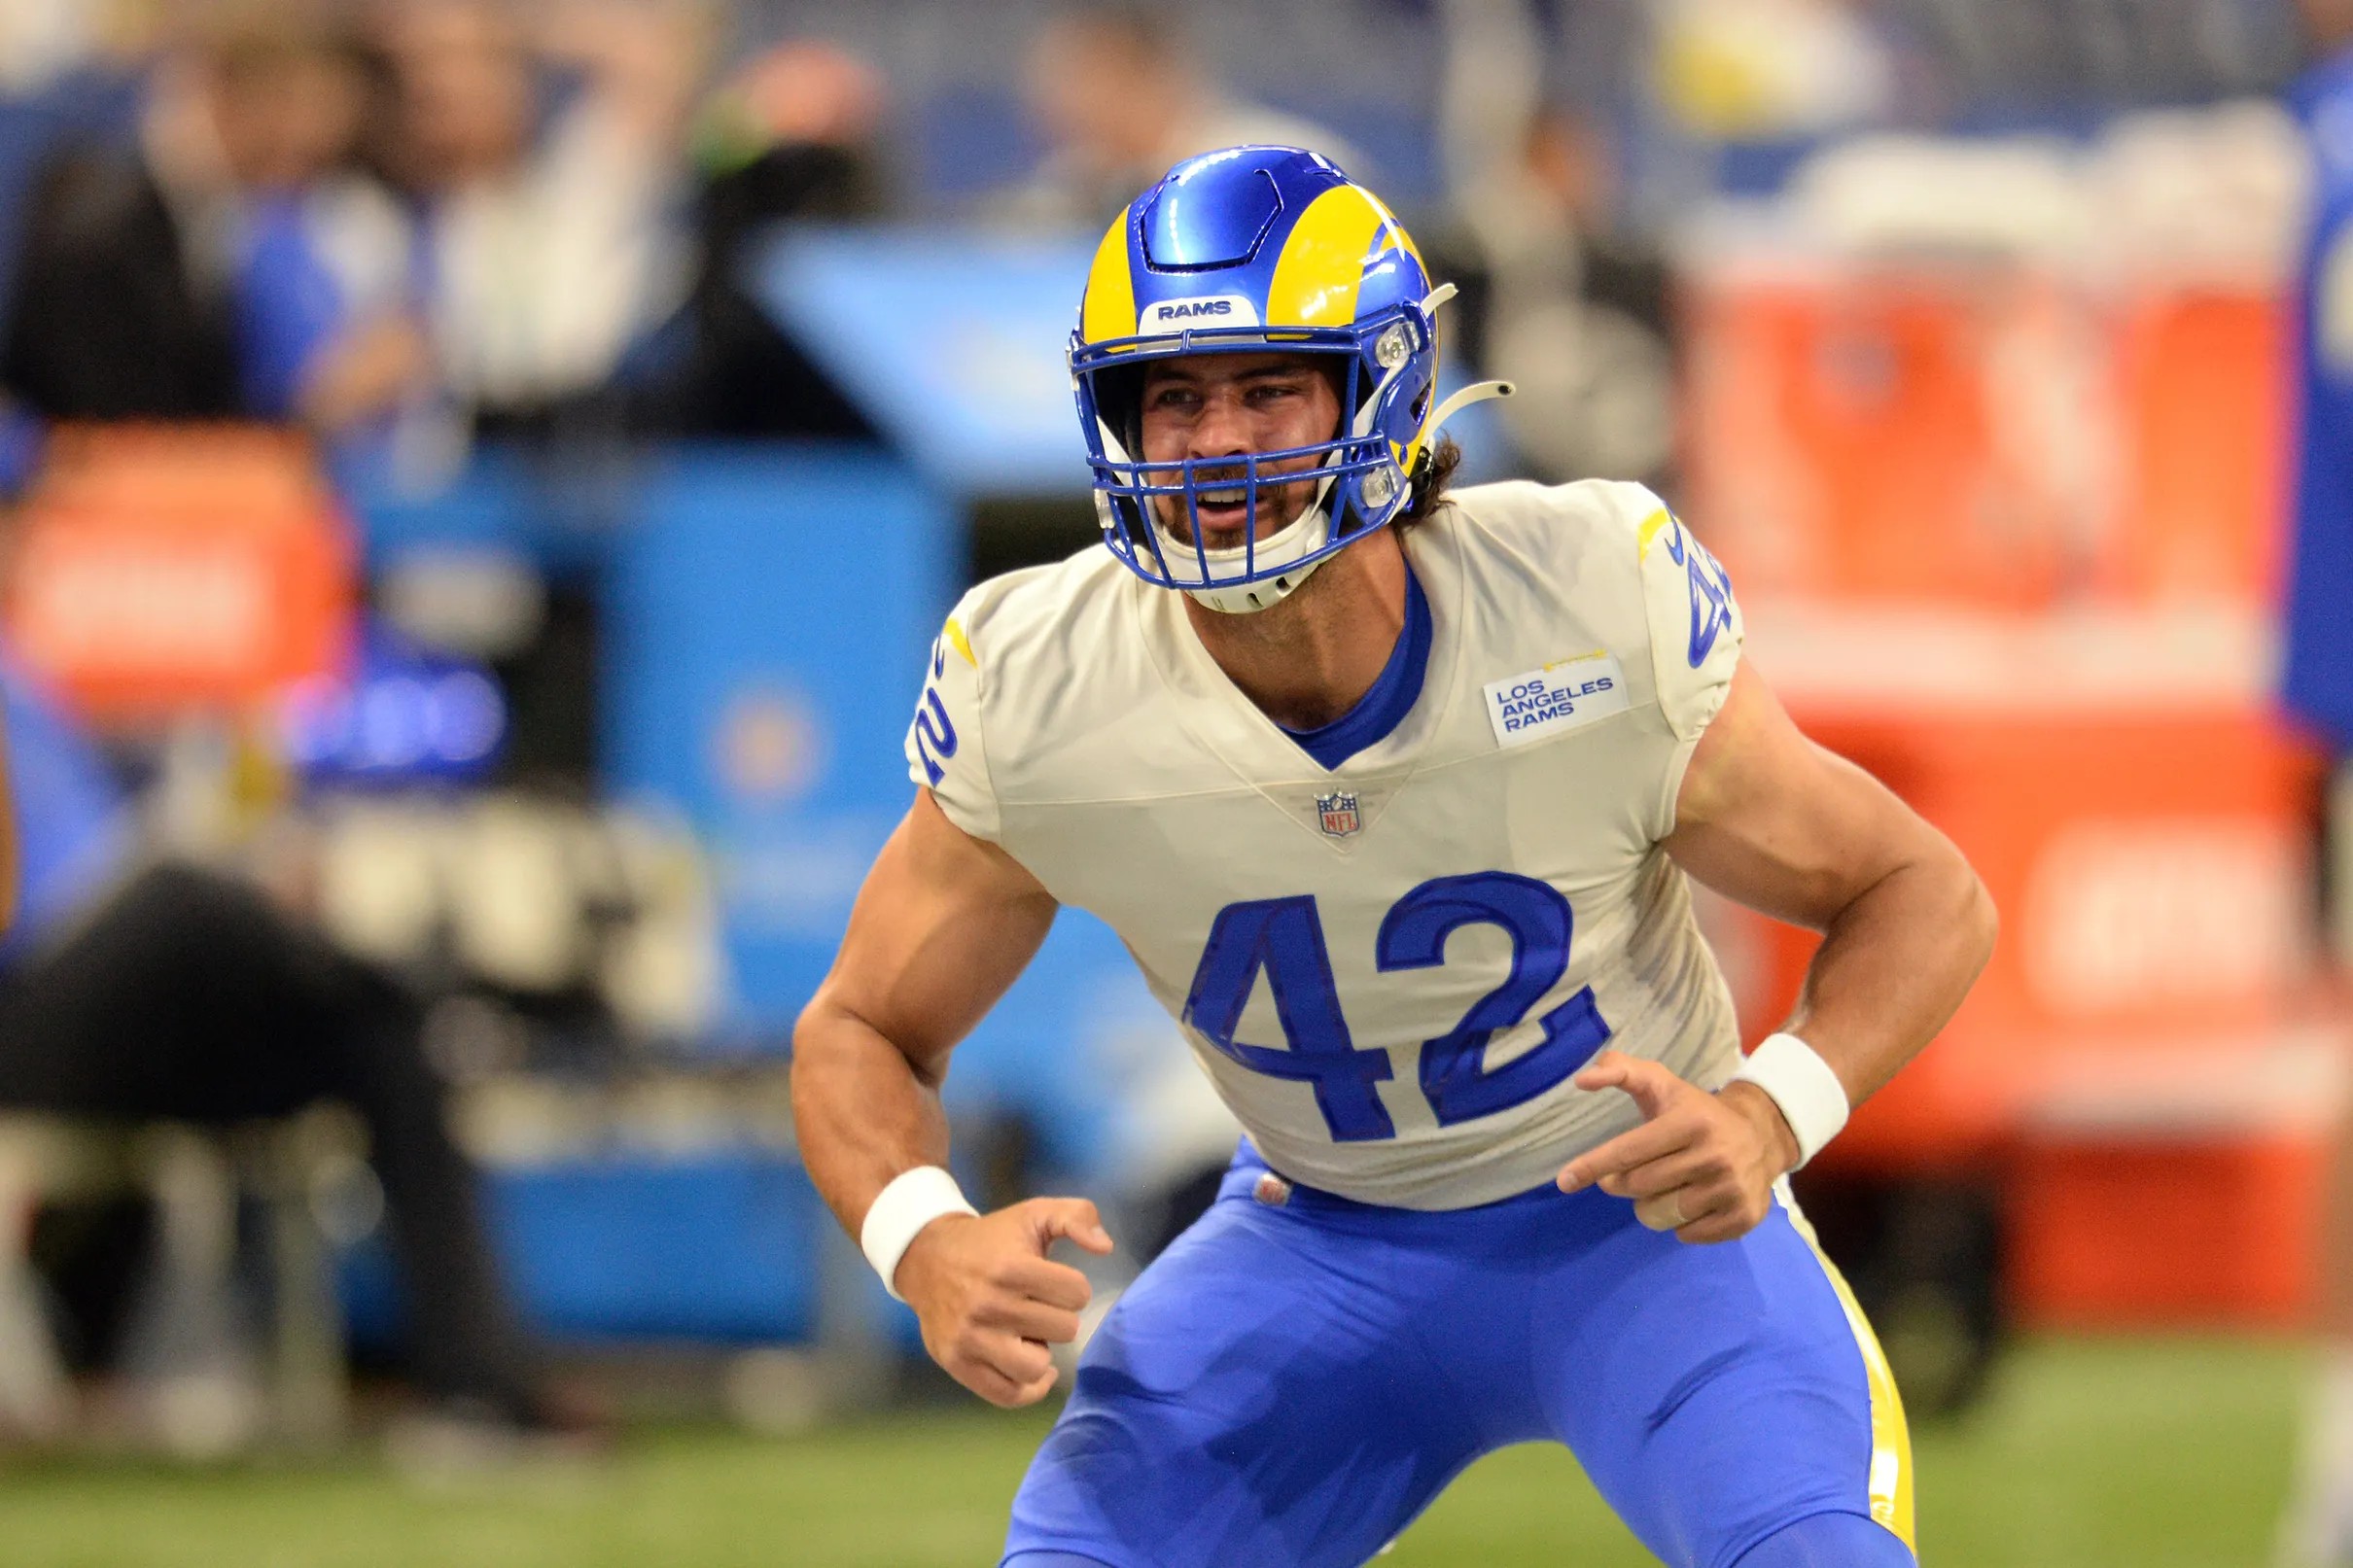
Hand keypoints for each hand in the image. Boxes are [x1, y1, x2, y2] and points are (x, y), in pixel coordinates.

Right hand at [894, 1197, 1113, 1407]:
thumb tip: (1105, 1247)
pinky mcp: (958, 1363)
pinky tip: (1033, 1369)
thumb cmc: (992, 1239)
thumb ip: (1077, 1216)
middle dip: (1058, 1317)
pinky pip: (1008, 1395)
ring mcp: (971, 1339)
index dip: (1073, 1287)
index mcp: (1011, 1268)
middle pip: (1064, 1330)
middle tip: (1038, 1306)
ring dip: (1041, 1352)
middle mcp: (989, 1306)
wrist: (927, 1257)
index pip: (1077, 1294)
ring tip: (1028, 1335)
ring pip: (1036, 1367)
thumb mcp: (1034, 1213)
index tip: (1055, 1282)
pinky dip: (1028, 1388)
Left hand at [1554, 1050, 1800, 1243]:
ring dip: (1651, 1205)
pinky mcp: (1742, 1217)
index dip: (1593, 1166)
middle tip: (1628, 1174)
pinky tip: (1693, 1201)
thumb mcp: (1662, 1083)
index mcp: (1690, 1122)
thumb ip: (1620, 1071)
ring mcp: (1731, 1189)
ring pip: (1660, 1214)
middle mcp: (1713, 1155)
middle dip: (1622, 1183)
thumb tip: (1583, 1080)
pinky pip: (1686, 1234)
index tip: (1565, 1181)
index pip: (1629, 1151)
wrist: (1762, 1135)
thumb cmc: (1697, 1111)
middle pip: (1639, 1186)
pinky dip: (1680, 1224)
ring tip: (1666, 1185)